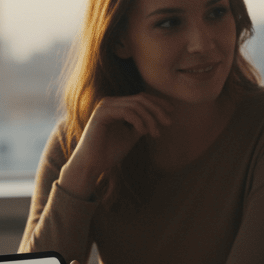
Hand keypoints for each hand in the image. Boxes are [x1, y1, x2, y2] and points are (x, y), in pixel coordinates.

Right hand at [58, 93, 172, 197]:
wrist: (91, 164)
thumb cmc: (109, 152)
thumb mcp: (130, 136)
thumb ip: (141, 125)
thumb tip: (157, 118)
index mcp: (116, 105)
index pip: (141, 98)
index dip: (158, 103)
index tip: (172, 112)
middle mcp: (110, 102)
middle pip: (140, 99)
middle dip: (157, 110)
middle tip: (169, 122)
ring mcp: (105, 106)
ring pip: (135, 105)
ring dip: (149, 119)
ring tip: (156, 133)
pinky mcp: (101, 113)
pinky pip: (126, 112)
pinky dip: (138, 121)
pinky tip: (144, 132)